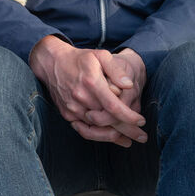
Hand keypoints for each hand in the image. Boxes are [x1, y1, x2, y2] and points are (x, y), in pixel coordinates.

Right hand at [28, 36, 146, 146]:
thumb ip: (116, 70)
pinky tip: (111, 137)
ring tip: (129, 140)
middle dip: (127, 130)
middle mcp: (81, 97)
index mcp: (91, 82)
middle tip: (142, 137)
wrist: (52, 63)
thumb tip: (129, 85)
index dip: (129, 116)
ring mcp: (72, 107)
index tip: (142, 120)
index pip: (113, 106)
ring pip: (96, 129)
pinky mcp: (67, 113)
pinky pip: (84, 130)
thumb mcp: (100, 55)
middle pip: (107, 121)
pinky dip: (98, 136)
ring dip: (114, 137)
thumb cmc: (80, 58)